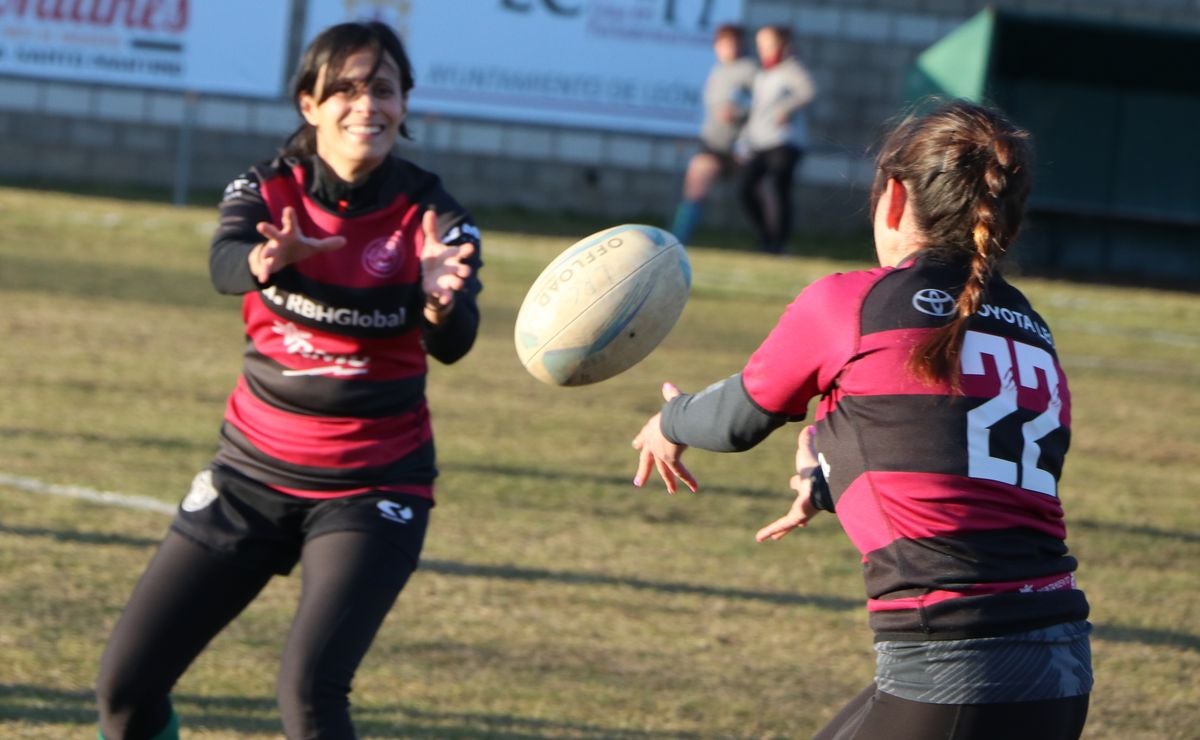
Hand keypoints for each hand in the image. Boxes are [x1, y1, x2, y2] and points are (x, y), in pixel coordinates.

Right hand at [250, 206, 346, 283]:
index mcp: (290, 234)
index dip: (289, 216)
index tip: (288, 209)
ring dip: (265, 254)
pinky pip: (266, 268)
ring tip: (264, 257)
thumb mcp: (312, 246)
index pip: (291, 223)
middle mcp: (279, 240)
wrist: (280, 258)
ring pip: (267, 251)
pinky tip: (263, 280)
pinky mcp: (269, 263)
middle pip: (273, 234)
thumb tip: (344, 241)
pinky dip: (264, 273)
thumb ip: (327, 244)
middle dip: (268, 230)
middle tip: (260, 225)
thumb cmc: (297, 248)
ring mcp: (272, 251)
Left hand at [420, 208, 474, 322]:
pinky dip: (446, 298)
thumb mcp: (432, 244)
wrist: (429, 279)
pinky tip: (444, 299)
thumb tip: (429, 210)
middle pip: (464, 269)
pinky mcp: (442, 292)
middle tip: (465, 270)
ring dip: (458, 283)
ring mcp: (449, 281)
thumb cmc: (435, 259)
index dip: (467, 250)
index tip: (469, 248)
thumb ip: (431, 229)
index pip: (463, 252)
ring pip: (458, 283)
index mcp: (454, 256)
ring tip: (458, 284)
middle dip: (465, 270)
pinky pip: (446, 296)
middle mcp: (455, 269)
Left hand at [632, 382, 697, 494]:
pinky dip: (689, 480)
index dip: (640, 442)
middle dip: (643, 472)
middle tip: (638, 483)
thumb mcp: (672, 402)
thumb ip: (670, 395)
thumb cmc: (674, 408)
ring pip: (664, 471)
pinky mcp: (670, 460)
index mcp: (652, 429)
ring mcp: (660, 454)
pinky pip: (681, 472)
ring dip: (669, 481)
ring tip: (672, 492)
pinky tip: (694, 488)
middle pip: (647, 460)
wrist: (675, 419)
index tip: (635, 446)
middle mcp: (653, 444)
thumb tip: (667, 385)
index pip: (644, 437)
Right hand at [755, 425, 820, 541]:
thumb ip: (806, 440)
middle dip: (795, 512)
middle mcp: (807, 500)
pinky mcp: (796, 517)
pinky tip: (760, 538)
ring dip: (783, 530)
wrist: (824, 483)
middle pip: (797, 506)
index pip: (800, 483)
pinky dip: (769, 531)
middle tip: (795, 518)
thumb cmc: (817, 468)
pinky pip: (780, 525)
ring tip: (776, 538)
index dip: (797, 481)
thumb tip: (809, 426)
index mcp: (809, 484)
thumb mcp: (806, 452)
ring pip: (789, 522)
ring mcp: (802, 511)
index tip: (795, 480)